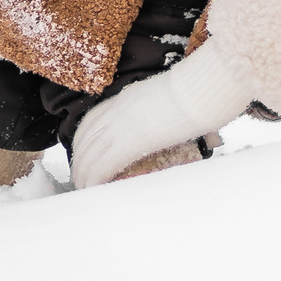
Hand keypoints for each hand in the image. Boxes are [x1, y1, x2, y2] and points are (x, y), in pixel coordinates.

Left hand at [71, 41, 257, 187]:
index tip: (83, 152)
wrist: (201, 90)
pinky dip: (94, 179)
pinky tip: (93, 189)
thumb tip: (197, 133)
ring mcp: (121, 125)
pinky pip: (102, 165)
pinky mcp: (128, 142)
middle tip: (79, 176)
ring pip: (90, 154)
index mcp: (127, 98)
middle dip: (80, 159)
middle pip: (86, 138)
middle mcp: (118, 111)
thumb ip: (173, 115)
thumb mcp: (174, 101)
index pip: (93, 119)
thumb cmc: (199, 94)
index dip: (84, 138)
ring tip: (83, 189)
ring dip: (83, 174)